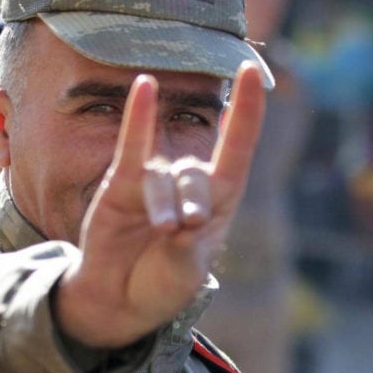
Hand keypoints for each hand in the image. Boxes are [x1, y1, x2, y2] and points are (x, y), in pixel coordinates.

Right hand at [56, 61, 264, 348]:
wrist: (119, 301)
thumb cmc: (161, 285)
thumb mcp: (184, 274)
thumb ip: (185, 249)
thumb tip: (180, 222)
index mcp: (218, 203)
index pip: (237, 149)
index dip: (247, 112)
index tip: (253, 71)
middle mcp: (189, 186)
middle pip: (197, 174)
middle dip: (192, 200)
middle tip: (182, 228)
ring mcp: (155, 182)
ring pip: (164, 179)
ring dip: (164, 203)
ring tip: (162, 231)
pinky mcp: (122, 184)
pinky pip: (132, 146)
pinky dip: (138, 117)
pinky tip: (144, 87)